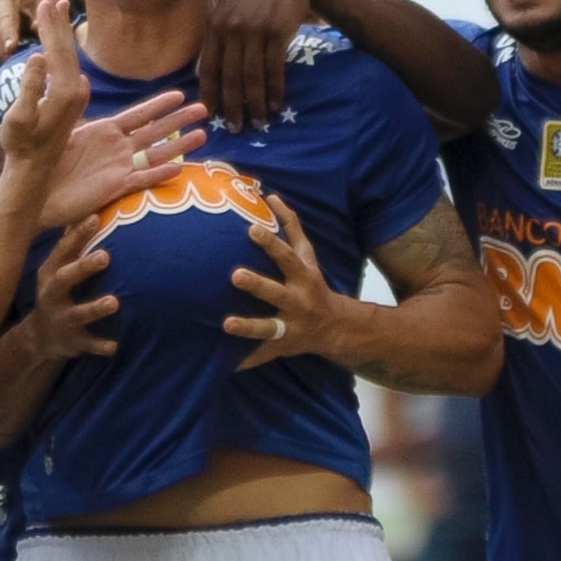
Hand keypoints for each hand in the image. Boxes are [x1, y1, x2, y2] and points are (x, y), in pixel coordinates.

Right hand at [0, 0, 88, 181]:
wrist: (34, 169)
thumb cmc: (21, 145)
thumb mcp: (19, 118)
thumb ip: (29, 87)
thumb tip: (37, 56)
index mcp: (65, 91)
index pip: (57, 49)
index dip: (50, 24)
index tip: (46, 1)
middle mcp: (77, 90)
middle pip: (66, 48)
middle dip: (58, 22)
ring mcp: (77, 95)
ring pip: (69, 55)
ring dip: (61, 32)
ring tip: (57, 9)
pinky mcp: (74, 99)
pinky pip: (68, 65)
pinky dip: (61, 47)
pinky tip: (57, 41)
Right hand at [28, 218, 118, 360]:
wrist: (39, 337)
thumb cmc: (56, 292)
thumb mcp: (56, 267)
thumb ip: (71, 242)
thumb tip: (87, 207)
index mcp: (51, 272)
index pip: (63, 250)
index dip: (78, 234)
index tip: (95, 218)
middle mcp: (52, 295)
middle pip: (65, 279)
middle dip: (84, 267)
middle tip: (106, 256)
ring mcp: (61, 319)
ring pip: (78, 314)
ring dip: (95, 308)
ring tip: (114, 302)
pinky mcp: (72, 342)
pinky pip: (89, 345)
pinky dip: (103, 346)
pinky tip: (119, 345)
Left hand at [43, 90, 208, 226]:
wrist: (39, 193)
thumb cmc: (48, 161)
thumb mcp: (63, 130)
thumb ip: (76, 108)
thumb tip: (80, 78)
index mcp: (105, 131)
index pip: (139, 114)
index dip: (159, 105)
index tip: (180, 94)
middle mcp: (118, 148)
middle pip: (155, 131)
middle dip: (179, 120)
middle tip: (204, 109)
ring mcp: (120, 167)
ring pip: (156, 154)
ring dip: (179, 145)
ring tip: (203, 135)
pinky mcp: (116, 187)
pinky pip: (142, 179)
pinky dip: (160, 174)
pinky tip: (179, 168)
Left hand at [199, 0, 315, 130]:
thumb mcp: (228, 8)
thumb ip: (215, 37)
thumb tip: (199, 71)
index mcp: (215, 25)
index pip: (207, 68)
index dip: (209, 94)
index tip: (210, 116)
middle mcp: (231, 29)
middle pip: (229, 77)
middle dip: (232, 107)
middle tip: (235, 129)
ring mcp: (254, 30)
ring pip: (251, 77)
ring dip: (255, 104)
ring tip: (259, 122)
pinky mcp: (276, 32)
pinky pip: (273, 69)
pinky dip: (274, 90)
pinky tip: (275, 104)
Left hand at [224, 196, 350, 369]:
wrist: (335, 328)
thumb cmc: (312, 283)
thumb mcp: (307, 255)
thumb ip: (291, 226)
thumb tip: (270, 195)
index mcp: (302, 277)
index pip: (286, 257)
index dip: (270, 243)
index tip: (250, 229)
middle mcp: (297, 302)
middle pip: (276, 292)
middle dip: (257, 284)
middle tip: (235, 274)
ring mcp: (289, 327)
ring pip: (268, 327)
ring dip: (248, 326)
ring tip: (225, 323)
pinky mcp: (280, 347)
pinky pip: (261, 355)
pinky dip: (244, 361)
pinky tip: (225, 365)